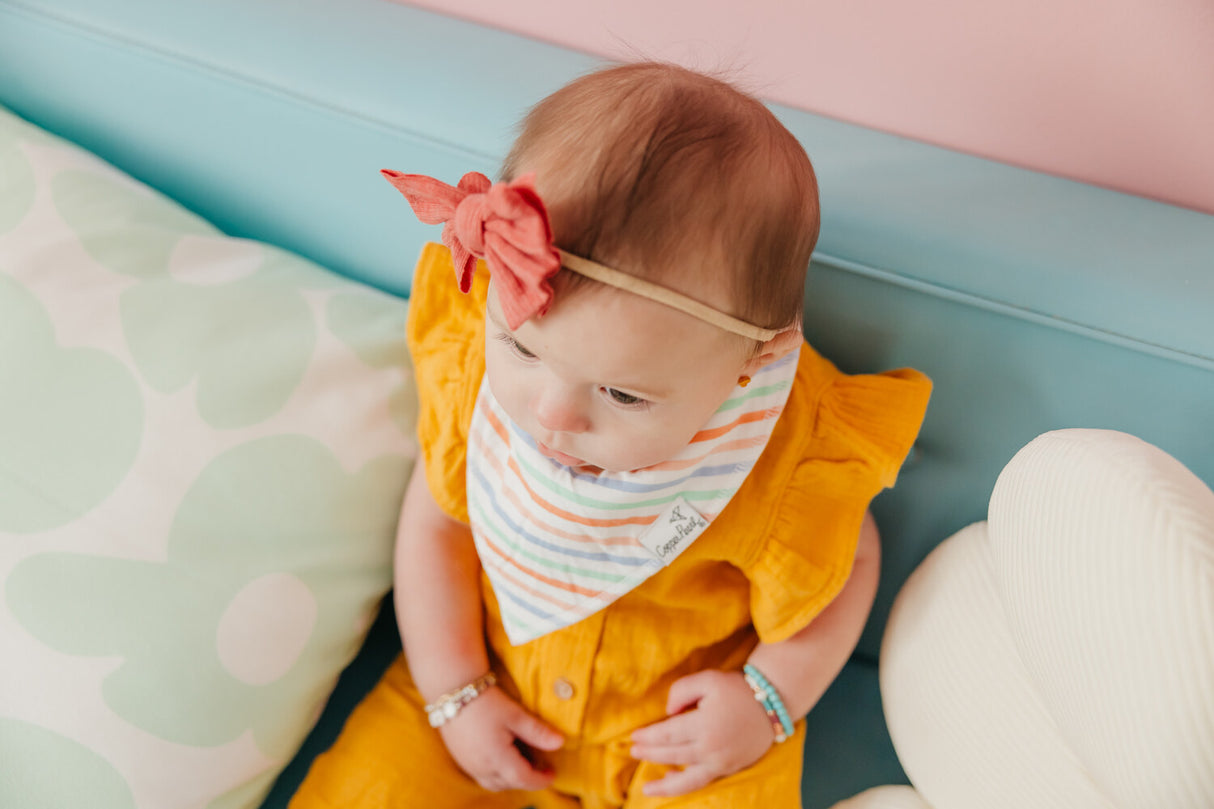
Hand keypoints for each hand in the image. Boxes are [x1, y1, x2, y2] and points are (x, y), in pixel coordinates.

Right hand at [438, 686, 563, 791]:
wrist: (452, 690)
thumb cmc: (486, 701)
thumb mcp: (515, 715)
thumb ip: (538, 732)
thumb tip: (560, 743)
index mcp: (497, 759)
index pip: (524, 779)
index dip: (541, 779)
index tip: (553, 773)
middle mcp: (481, 767)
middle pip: (510, 783)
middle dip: (527, 779)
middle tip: (541, 766)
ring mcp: (468, 765)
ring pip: (494, 783)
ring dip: (511, 778)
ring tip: (523, 762)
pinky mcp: (461, 759)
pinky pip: (482, 776)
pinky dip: (496, 773)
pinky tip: (502, 757)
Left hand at [629, 669, 775, 796]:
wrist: (772, 703)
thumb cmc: (737, 689)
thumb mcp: (707, 679)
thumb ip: (681, 691)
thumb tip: (667, 712)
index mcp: (703, 725)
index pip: (667, 734)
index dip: (649, 737)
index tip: (634, 737)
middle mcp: (711, 748)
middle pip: (672, 755)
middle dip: (650, 754)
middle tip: (633, 751)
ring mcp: (721, 762)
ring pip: (687, 779)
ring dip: (664, 785)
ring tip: (646, 788)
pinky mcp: (730, 768)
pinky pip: (703, 780)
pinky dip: (685, 784)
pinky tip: (671, 779)